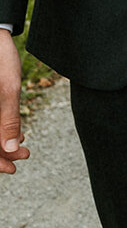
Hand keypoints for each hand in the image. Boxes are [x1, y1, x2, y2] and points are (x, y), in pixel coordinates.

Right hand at [0, 30, 29, 175]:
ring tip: (23, 142)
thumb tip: (9, 150)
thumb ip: (8, 120)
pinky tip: (16, 130)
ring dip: (2, 140)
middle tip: (24, 155)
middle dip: (2, 152)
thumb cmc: (0, 59)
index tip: (14, 168)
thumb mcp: (8, 89)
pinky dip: (0, 128)